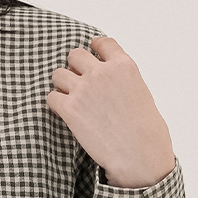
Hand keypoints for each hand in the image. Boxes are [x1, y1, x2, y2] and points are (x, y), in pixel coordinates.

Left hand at [46, 36, 174, 188]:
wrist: (138, 154)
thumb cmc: (146, 132)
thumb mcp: (141, 93)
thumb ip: (123, 81)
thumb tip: (111, 84)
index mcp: (124, 65)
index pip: (102, 43)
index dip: (94, 49)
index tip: (91, 55)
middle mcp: (102, 72)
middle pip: (75, 55)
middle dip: (75, 67)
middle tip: (78, 82)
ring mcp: (84, 89)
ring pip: (58, 74)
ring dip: (62, 85)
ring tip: (70, 99)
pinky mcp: (69, 109)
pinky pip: (51, 97)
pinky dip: (55, 104)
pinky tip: (64, 113)